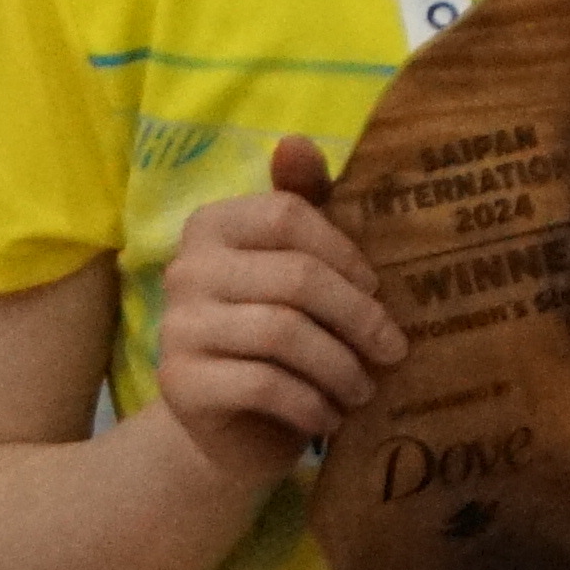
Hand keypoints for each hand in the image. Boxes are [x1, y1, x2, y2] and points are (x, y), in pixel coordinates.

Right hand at [138, 135, 401, 487]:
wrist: (228, 428)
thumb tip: (297, 141)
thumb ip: (301, 206)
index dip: (345, 252)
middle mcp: (185, 269)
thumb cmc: (274, 336)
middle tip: (393, 351)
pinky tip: (329, 417)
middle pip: (295, 278)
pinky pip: (264, 385)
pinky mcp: (180, 385)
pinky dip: (311, 404)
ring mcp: (177, 328)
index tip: (378, 290)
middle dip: (358, 318)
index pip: (287, 216)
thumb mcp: (293, 270)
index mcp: (212, 226)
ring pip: (283, 334)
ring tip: (364, 390)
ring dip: (340, 367)